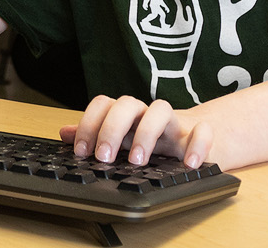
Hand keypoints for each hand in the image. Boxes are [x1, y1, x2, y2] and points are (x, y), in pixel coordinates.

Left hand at [60, 94, 213, 168]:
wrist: (196, 138)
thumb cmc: (154, 140)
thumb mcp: (123, 139)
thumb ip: (95, 135)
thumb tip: (64, 133)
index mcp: (127, 115)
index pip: (104, 104)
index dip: (89, 124)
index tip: (82, 152)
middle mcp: (147, 113)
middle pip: (128, 104)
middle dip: (112, 129)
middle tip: (104, 157)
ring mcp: (174, 122)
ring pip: (161, 109)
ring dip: (147, 133)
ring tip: (138, 161)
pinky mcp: (199, 134)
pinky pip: (203, 131)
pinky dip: (198, 144)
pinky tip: (189, 164)